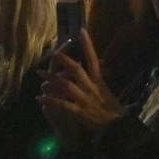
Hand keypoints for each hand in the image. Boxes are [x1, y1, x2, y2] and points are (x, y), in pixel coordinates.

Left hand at [38, 32, 121, 148]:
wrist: (118, 127)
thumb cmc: (114, 110)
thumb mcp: (107, 92)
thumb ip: (98, 81)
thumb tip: (95, 69)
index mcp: (99, 81)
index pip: (93, 59)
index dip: (87, 45)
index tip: (81, 31)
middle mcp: (91, 88)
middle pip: (75, 69)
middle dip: (63, 60)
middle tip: (52, 53)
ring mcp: (84, 100)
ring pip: (65, 85)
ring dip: (51, 79)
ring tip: (40, 74)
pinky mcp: (79, 112)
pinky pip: (62, 104)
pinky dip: (50, 100)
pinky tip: (40, 97)